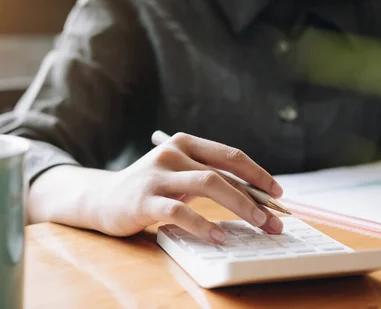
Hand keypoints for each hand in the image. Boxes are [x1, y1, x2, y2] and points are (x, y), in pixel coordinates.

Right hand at [84, 133, 283, 243]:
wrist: (103, 198)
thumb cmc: (151, 187)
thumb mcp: (180, 174)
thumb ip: (209, 177)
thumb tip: (254, 195)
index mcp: (185, 143)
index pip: (230, 155)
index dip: (258, 173)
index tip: (277, 193)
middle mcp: (171, 154)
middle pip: (222, 173)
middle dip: (254, 197)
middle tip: (273, 220)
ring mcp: (157, 176)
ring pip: (207, 186)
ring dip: (238, 207)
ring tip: (256, 225)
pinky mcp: (144, 200)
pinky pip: (180, 211)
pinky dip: (202, 224)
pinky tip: (218, 236)